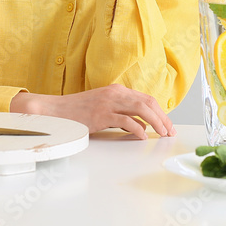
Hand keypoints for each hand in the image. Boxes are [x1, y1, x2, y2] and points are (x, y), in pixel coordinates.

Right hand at [9, 84, 175, 139]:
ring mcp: (108, 103)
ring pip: (141, 109)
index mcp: (117, 90)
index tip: (167, 124)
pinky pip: (126, 121)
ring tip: (161, 133)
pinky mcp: (102, 114)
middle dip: (163, 118)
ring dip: (155, 122)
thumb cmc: (79, 111)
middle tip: (169, 131)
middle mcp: (115, 93)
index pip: (146, 98)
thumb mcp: (103, 107)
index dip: (160, 111)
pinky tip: (142, 136)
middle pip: (148, 102)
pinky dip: (138, 129)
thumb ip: (121, 112)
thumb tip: (140, 125)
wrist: (56, 110)